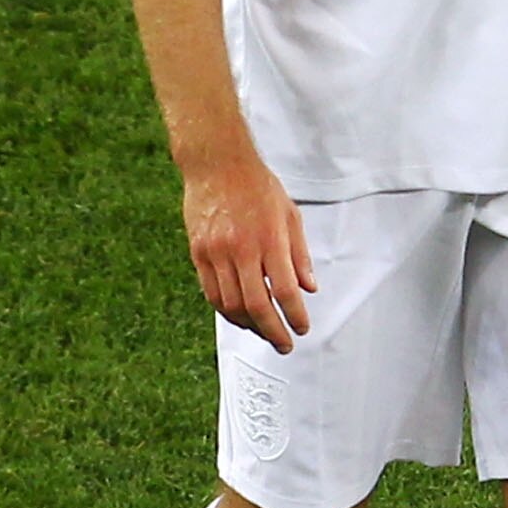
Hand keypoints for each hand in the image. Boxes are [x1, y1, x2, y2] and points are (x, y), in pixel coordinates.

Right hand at [183, 150, 316, 351]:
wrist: (217, 164)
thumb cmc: (256, 185)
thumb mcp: (290, 214)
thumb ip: (300, 254)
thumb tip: (309, 288)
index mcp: (269, 239)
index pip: (285, 290)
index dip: (295, 316)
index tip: (301, 327)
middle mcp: (241, 249)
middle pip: (257, 305)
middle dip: (273, 331)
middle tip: (284, 343)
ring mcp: (216, 252)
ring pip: (231, 305)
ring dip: (249, 325)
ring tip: (263, 331)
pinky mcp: (198, 253)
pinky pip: (211, 293)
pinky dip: (226, 310)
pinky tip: (239, 315)